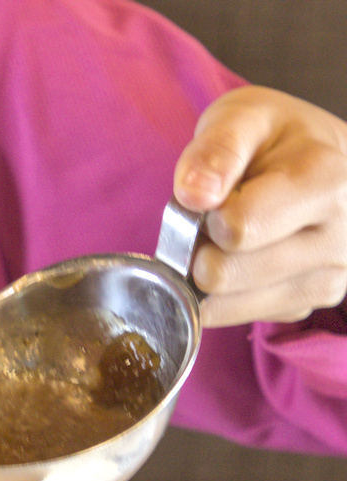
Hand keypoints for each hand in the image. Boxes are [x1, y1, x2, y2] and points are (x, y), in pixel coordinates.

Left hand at [173, 87, 346, 327]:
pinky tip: (245, 260)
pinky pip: (238, 317)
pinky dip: (227, 295)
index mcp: (327, 181)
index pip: (236, 229)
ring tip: (233, 239)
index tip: (217, 197)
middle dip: (202, 249)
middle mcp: (339, 237)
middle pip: (224, 274)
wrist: (320, 159)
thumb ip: (216, 149)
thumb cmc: (275, 139)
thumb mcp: (243, 117)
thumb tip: (194, 195)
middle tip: (216, 222)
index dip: (207, 217)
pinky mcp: (307, 305)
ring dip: (210, 276)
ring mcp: (330, 278)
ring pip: (226, 305)